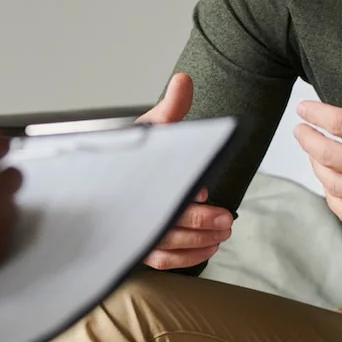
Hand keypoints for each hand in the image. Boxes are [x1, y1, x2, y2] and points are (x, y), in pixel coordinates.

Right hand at [137, 72, 233, 267]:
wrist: (115, 174)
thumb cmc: (135, 152)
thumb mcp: (154, 126)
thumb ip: (171, 107)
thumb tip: (183, 80)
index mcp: (134, 179)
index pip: (158, 194)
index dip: (183, 198)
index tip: (203, 192)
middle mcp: (131, 208)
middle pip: (166, 224)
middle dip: (200, 223)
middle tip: (227, 221)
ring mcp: (133, 230)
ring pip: (165, 246)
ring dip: (198, 243)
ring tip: (223, 233)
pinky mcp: (139, 246)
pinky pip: (161, 261)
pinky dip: (188, 259)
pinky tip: (209, 248)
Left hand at [294, 30, 341, 238]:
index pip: (338, 123)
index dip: (314, 114)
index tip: (304, 109)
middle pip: (327, 154)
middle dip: (307, 139)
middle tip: (300, 130)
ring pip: (332, 184)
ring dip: (317, 167)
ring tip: (314, 155)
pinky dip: (332, 198)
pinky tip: (332, 185)